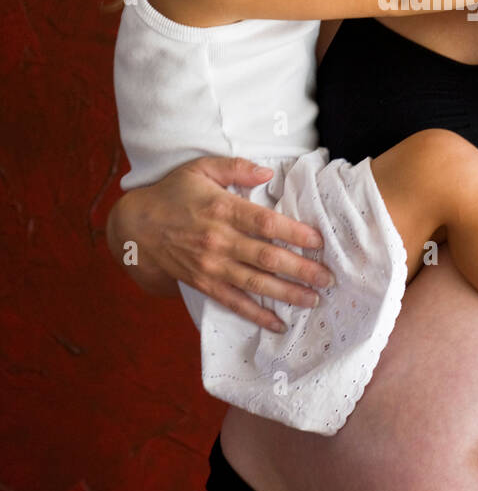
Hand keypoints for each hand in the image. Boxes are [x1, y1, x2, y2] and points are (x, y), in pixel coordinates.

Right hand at [107, 156, 333, 330]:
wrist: (137, 226)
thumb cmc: (174, 193)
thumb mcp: (201, 168)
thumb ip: (236, 168)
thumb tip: (268, 172)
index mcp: (222, 208)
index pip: (265, 222)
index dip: (294, 232)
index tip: (318, 241)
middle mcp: (219, 240)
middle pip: (266, 257)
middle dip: (301, 269)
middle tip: (328, 277)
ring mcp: (211, 265)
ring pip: (255, 283)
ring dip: (287, 293)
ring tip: (314, 300)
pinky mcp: (204, 283)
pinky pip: (234, 302)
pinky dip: (257, 315)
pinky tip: (279, 323)